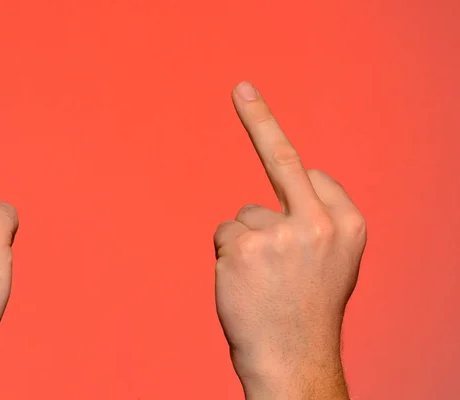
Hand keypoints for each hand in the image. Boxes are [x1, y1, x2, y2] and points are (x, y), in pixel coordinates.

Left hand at [214, 82, 365, 398]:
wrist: (292, 360)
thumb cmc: (306, 311)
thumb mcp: (330, 262)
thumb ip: (314, 221)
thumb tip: (283, 190)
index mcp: (349, 225)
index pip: (313, 177)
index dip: (296, 173)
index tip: (274, 119)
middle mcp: (319, 223)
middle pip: (282, 161)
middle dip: (261, 120)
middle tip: (242, 89)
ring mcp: (280, 233)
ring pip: (245, 216)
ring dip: (246, 245)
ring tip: (262, 283)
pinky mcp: (244, 246)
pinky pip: (224, 234)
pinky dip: (227, 258)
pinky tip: (243, 285)